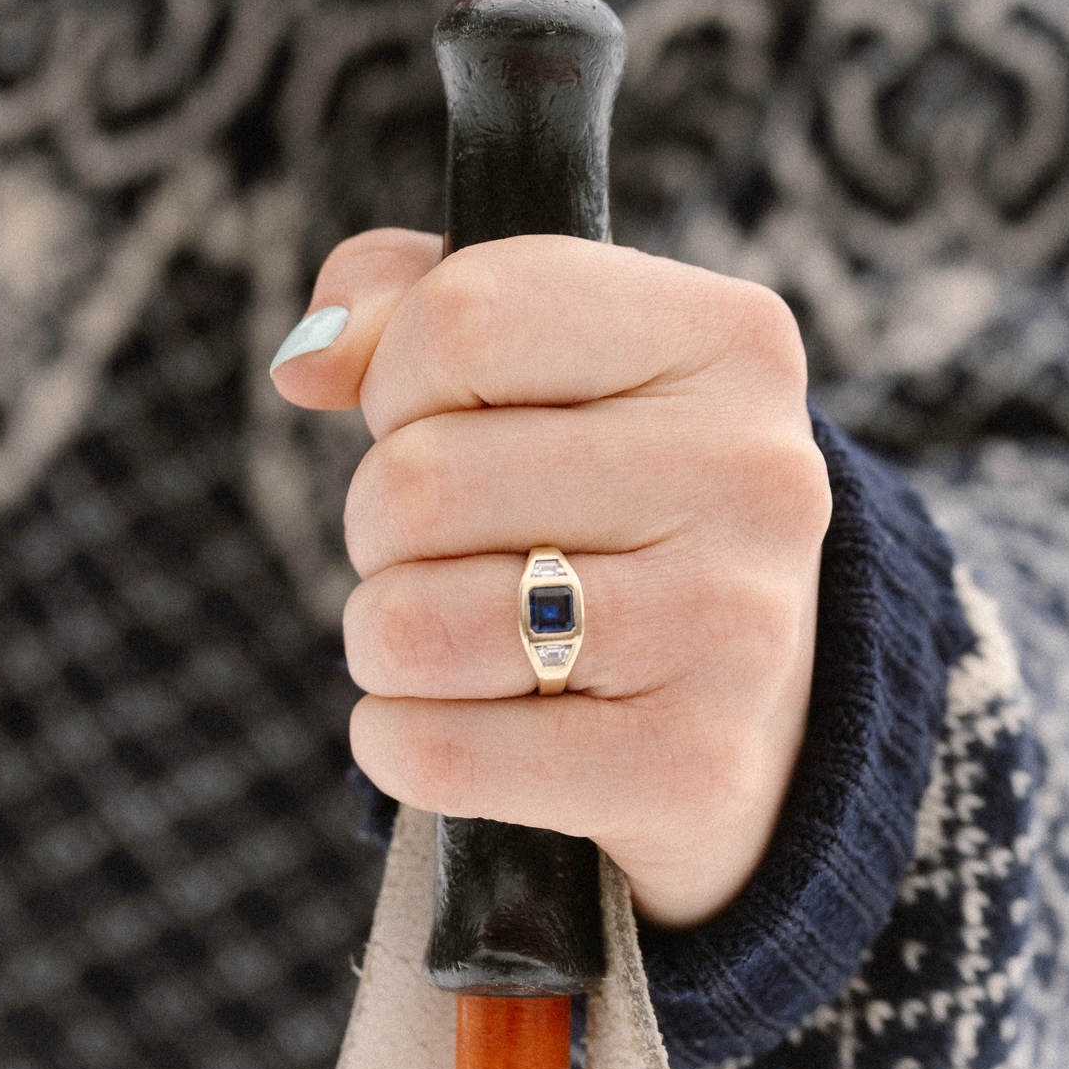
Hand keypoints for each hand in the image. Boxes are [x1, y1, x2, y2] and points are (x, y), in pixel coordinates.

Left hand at [271, 233, 830, 926]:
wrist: (760, 710)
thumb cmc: (618, 505)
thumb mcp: (554, 361)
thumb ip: (416, 300)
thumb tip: (308, 365)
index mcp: (729, 340)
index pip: (465, 318)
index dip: (401, 381)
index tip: (445, 421)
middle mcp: (755, 475)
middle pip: (419, 481)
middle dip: (382, 524)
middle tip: (448, 551)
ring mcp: (734, 629)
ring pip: (414, 624)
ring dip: (385, 639)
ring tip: (456, 636)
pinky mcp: (692, 769)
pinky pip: (437, 755)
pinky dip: (400, 744)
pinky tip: (465, 723)